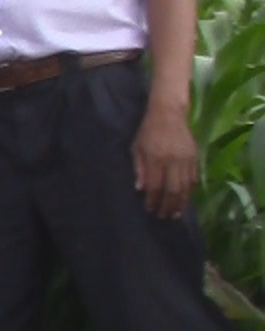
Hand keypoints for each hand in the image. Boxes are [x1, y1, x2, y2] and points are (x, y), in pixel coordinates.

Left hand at [132, 104, 197, 218]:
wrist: (169, 113)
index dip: (152, 200)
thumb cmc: (148, 131)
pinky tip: (185, 199)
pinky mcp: (195, 157)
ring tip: (176, 213)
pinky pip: (193, 178)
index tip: (150, 209)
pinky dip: (189, 191)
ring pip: (185, 187)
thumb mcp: (136, 148)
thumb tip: (140, 188)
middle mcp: (172, 161)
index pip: (154, 185)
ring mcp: (186, 160)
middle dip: (167, 205)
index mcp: (156, 158)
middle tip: (163, 216)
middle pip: (172, 189)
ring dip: (180, 202)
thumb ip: (138, 168)